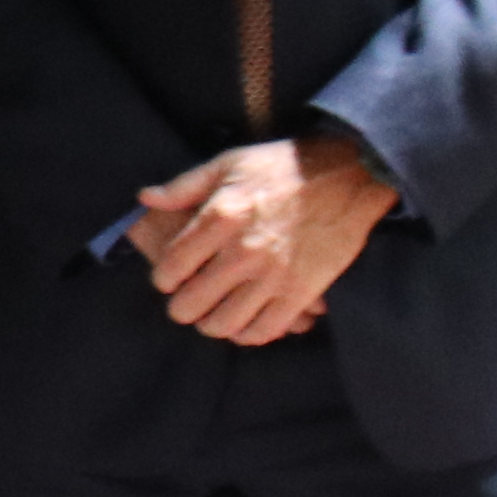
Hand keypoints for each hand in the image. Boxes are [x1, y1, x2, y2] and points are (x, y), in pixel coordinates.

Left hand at [130, 132, 398, 346]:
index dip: (163, 279)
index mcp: (220, 216)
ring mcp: (273, 275)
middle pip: (190, 304)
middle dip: (183, 306)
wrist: (351, 174)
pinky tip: (244, 323)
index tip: (170, 278)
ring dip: (212, 324)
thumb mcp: (230, 163)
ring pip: (223, 324)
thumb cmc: (285, 166)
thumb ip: (184, 186)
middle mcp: (242, 251)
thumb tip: (145, 198)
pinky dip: (248, 334)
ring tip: (213, 315)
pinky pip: (263, 331)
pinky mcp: (301, 292)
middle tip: (188, 301)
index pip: (171, 268)